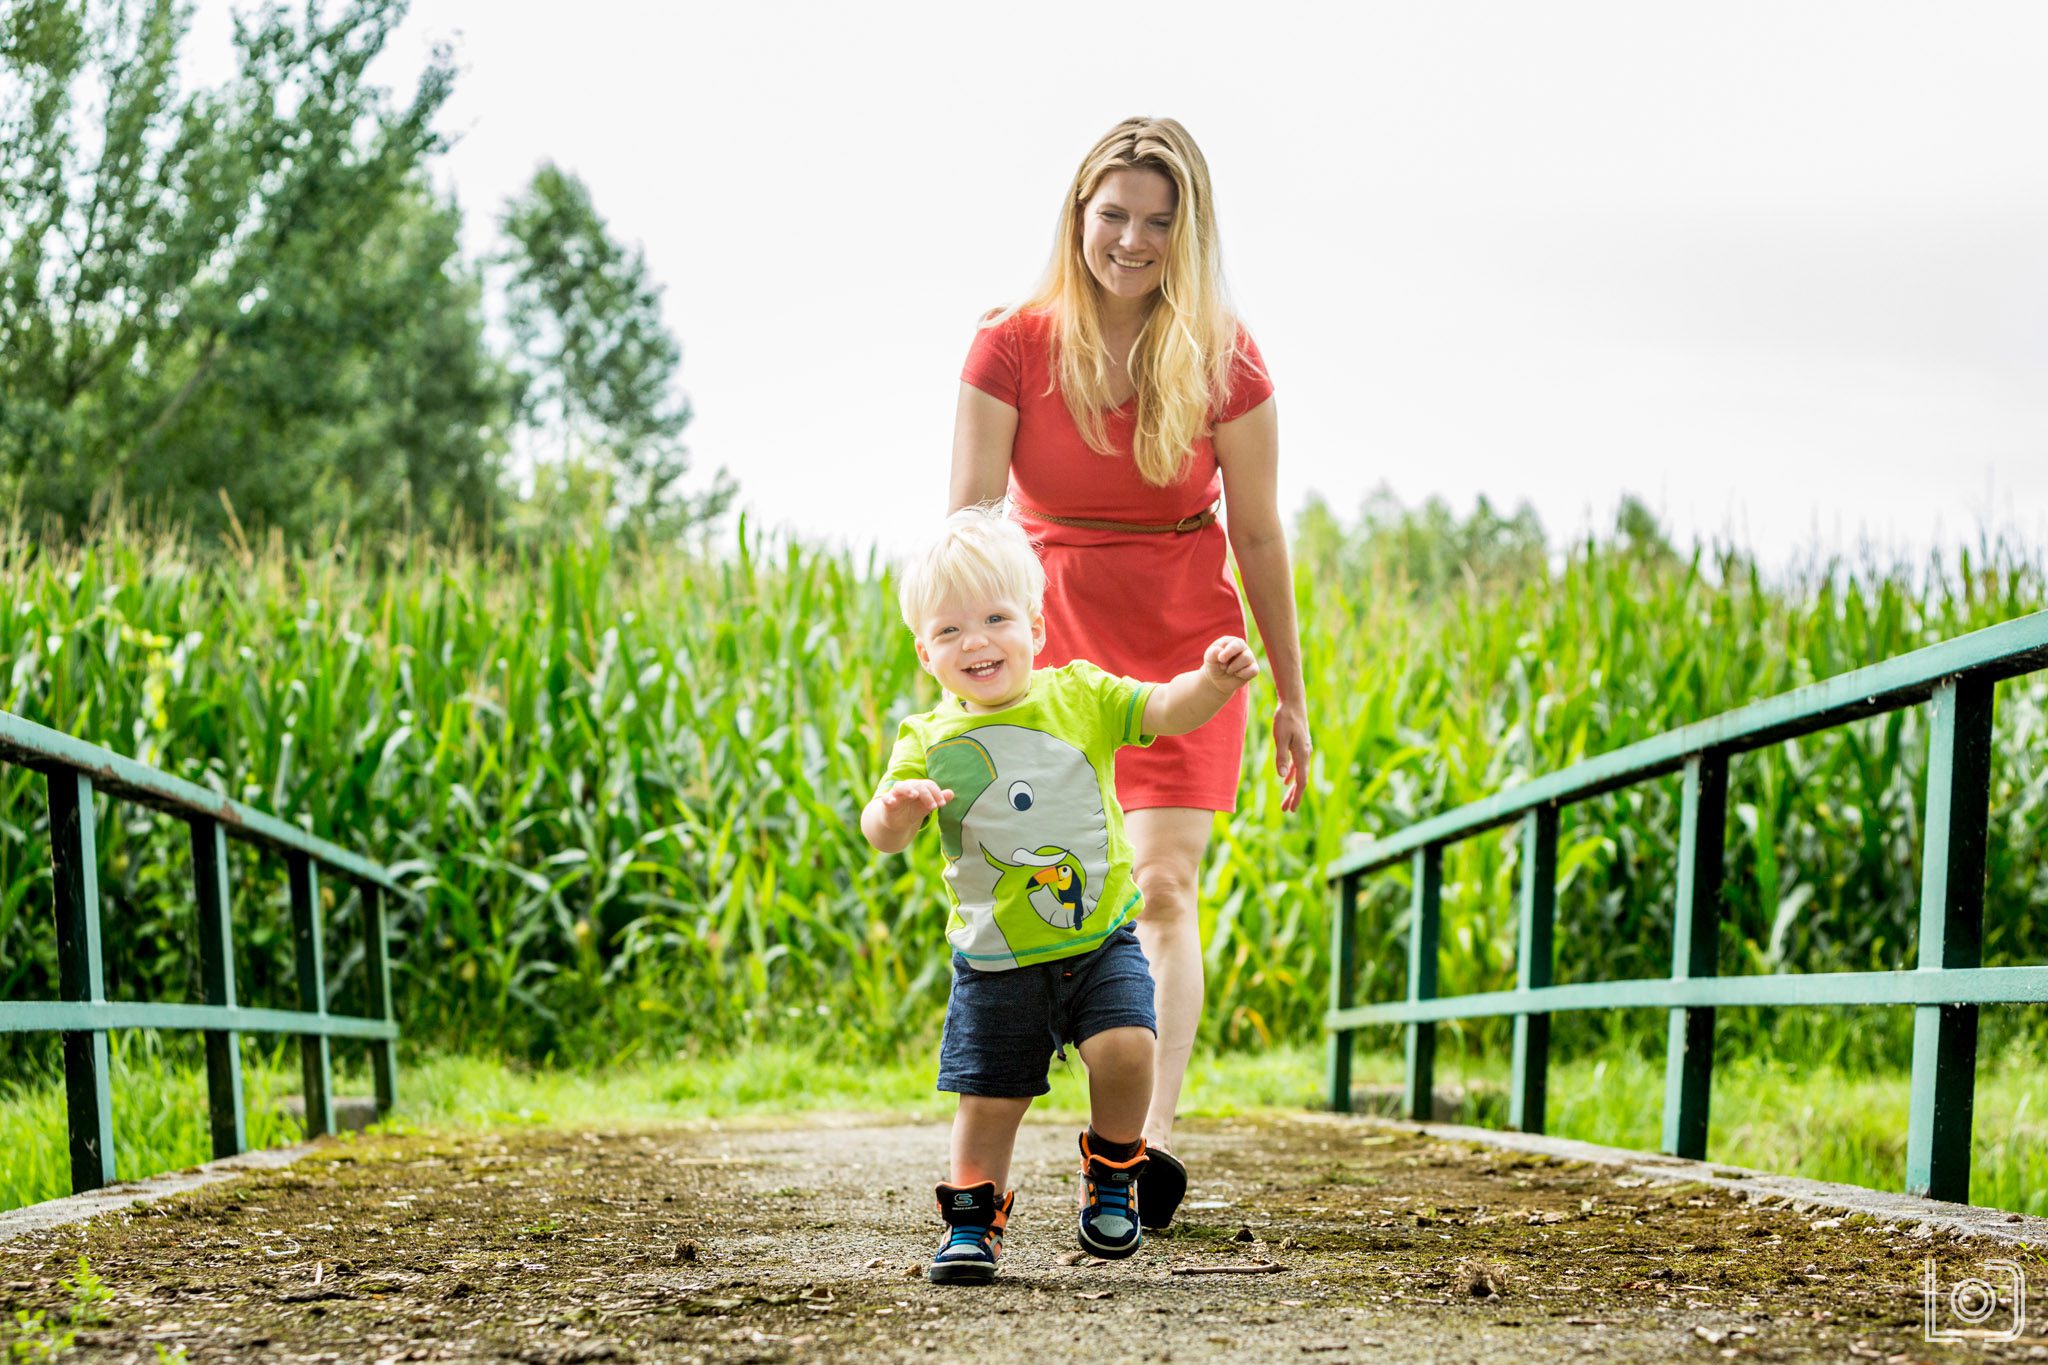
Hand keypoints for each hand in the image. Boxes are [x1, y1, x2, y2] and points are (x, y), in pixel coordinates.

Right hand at [877, 779, 952, 829]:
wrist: (897, 822)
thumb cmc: (913, 810)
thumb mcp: (927, 806)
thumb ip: (939, 799)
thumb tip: (952, 793)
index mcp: (918, 786)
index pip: (929, 785)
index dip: (937, 793)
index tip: (942, 804)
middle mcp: (907, 787)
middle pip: (917, 785)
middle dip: (928, 795)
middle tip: (934, 806)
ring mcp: (896, 794)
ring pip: (900, 787)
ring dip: (908, 789)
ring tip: (915, 795)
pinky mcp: (887, 803)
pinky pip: (885, 798)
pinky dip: (887, 799)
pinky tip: (891, 802)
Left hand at [1202, 636, 1260, 692]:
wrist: (1216, 679)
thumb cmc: (1214, 664)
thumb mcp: (1209, 658)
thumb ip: (1213, 652)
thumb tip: (1220, 651)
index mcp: (1232, 641)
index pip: (1236, 643)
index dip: (1229, 652)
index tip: (1220, 659)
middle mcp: (1243, 648)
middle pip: (1244, 652)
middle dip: (1233, 662)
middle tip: (1222, 667)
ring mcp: (1249, 658)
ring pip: (1247, 659)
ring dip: (1234, 668)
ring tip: (1227, 670)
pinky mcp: (1253, 669)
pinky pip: (1253, 670)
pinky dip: (1242, 674)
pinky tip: (1236, 674)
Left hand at [1272, 699, 1310, 813]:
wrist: (1293, 703)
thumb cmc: (1285, 719)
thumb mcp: (1280, 738)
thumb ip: (1281, 757)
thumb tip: (1282, 777)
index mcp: (1302, 755)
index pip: (1301, 782)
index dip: (1296, 796)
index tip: (1291, 809)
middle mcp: (1305, 755)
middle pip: (1301, 781)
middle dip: (1294, 796)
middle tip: (1287, 810)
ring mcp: (1303, 751)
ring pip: (1299, 774)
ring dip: (1293, 788)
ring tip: (1286, 800)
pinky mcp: (1299, 746)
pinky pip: (1297, 765)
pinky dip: (1292, 775)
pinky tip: (1286, 780)